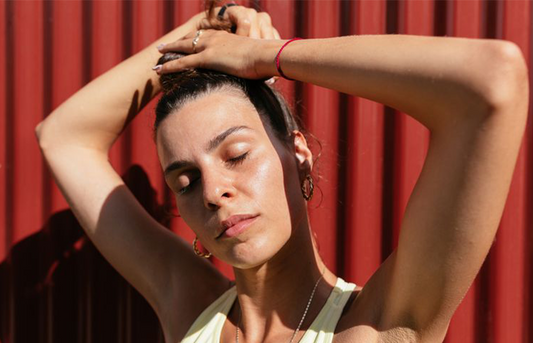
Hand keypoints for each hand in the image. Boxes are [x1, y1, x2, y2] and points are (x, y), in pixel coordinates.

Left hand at [154, 6, 281, 78]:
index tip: (187, 41)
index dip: (194, 39)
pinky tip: (158, 70)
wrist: (266, 56)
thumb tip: (252, 74)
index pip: (206, 36)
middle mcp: (215, 38)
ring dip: (169, 51)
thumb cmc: (265, 60)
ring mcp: (209, 47)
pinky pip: (183, 62)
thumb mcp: (254, 60)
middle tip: (165, 46)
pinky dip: (169, 66)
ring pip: (182, 48)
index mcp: (227, 37)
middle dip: (177, 42)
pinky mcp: (206, 58)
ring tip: (157, 54)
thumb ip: (248, 64)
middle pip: (191, 39)